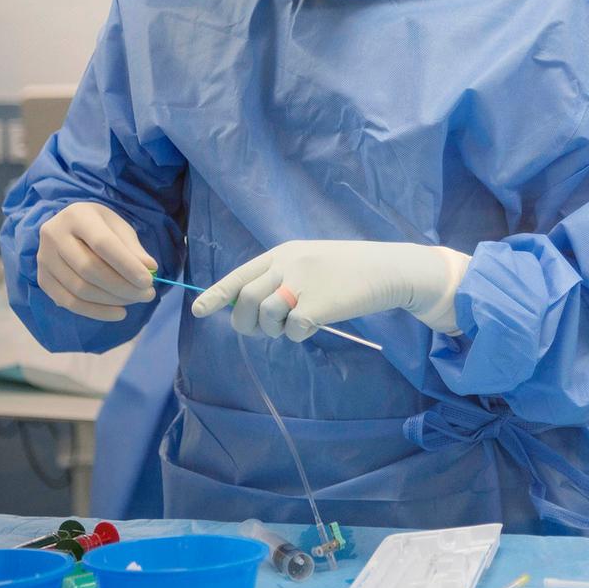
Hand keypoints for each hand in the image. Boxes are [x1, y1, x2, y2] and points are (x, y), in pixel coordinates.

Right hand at [36, 203, 157, 320]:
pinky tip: (118, 313)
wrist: (68, 229)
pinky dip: (96, 312)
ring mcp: (43, 258)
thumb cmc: (99, 227)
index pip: (102, 243)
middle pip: (89, 268)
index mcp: (76, 216)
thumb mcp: (119, 228)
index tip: (148, 281)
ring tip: (135, 300)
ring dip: (112, 300)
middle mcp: (54, 235)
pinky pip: (68, 302)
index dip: (126, 265)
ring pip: (79, 288)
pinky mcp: (42, 279)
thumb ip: (133, 248)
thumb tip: (150, 268)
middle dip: (122, 286)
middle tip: (147, 294)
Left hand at [191, 240, 471, 342]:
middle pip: (246, 300)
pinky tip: (315, 325)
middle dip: (245, 323)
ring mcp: (303, 284)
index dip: (216, 295)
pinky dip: (298, 335)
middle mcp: (288, 265)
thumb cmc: (351, 269)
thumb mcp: (312, 262)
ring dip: (274, 330)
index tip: (198, 311)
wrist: (390, 269)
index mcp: (283, 253)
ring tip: (294, 325)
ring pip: (266, 316)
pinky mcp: (318, 305)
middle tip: (260, 331)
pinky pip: (292, 330)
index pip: (240, 275)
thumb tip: (251, 308)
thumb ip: (282, 278)